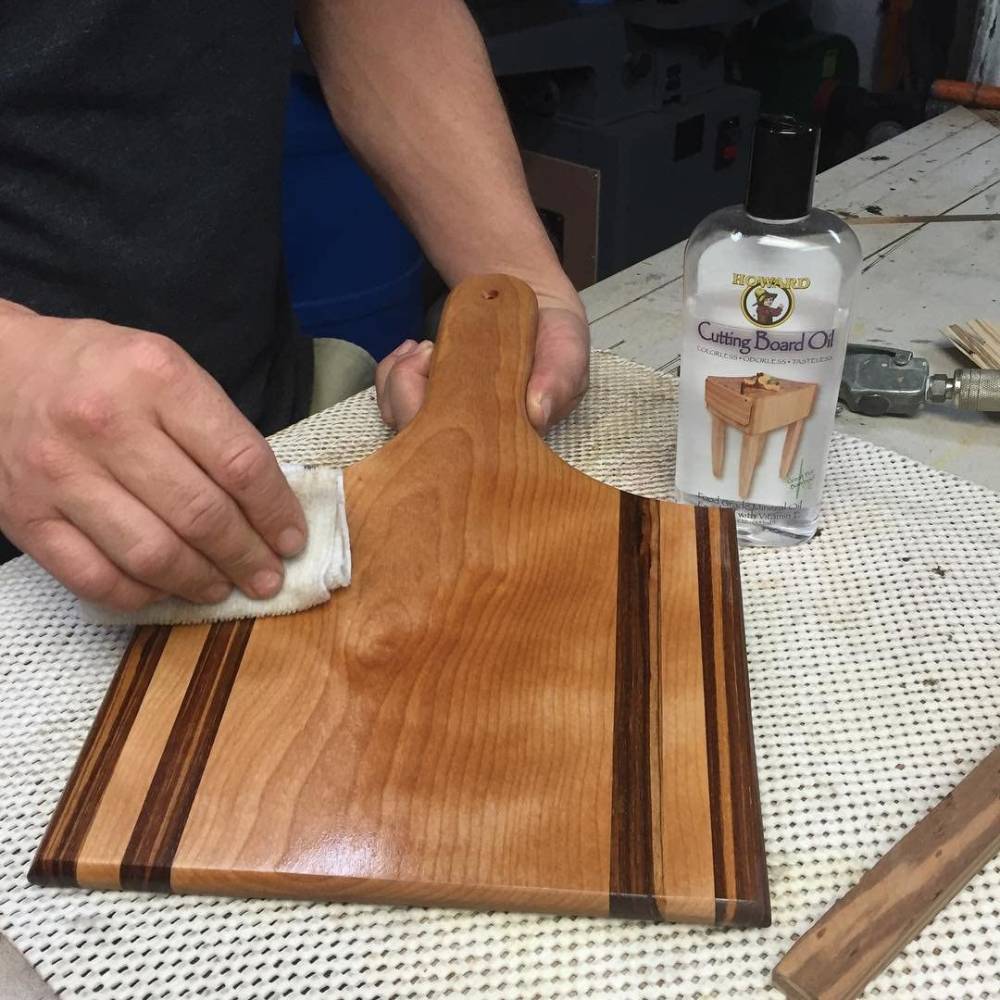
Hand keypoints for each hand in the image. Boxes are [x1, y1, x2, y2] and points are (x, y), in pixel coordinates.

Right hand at [0, 308, 306, 610]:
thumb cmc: (99, 371)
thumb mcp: (165, 368)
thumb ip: (214, 427)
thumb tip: (267, 505)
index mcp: (155, 377)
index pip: (239, 462)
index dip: (276, 512)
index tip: (293, 539)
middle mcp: (105, 423)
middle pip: (201, 514)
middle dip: (247, 557)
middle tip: (268, 577)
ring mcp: (60, 474)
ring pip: (153, 554)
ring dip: (201, 583)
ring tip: (224, 588)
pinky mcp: (26, 516)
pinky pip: (97, 578)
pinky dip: (142, 596)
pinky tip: (166, 591)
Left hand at [375, 287, 588, 432]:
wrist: (535, 308)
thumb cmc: (556, 339)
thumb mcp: (569, 353)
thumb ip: (559, 380)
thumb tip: (537, 415)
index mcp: (509, 440)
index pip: (473, 458)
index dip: (449, 427)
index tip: (449, 379)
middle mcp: (473, 439)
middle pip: (422, 440)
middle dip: (410, 394)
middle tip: (431, 352)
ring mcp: (445, 420)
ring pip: (401, 418)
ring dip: (400, 379)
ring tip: (426, 348)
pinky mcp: (424, 400)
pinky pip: (391, 397)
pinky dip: (393, 370)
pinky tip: (415, 350)